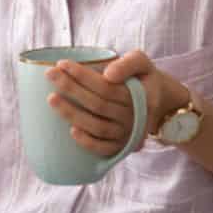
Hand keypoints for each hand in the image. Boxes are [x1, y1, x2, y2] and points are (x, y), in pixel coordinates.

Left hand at [47, 50, 181, 155]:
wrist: (162, 105)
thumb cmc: (144, 80)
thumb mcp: (143, 64)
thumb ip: (129, 63)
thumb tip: (108, 74)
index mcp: (140, 96)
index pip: (106, 87)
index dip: (82, 76)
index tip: (61, 64)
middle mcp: (135, 117)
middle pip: (98, 105)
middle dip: (71, 89)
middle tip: (50, 75)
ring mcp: (128, 134)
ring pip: (98, 127)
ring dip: (72, 114)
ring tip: (51, 99)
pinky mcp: (123, 147)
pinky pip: (105, 149)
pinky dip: (88, 142)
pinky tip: (71, 131)